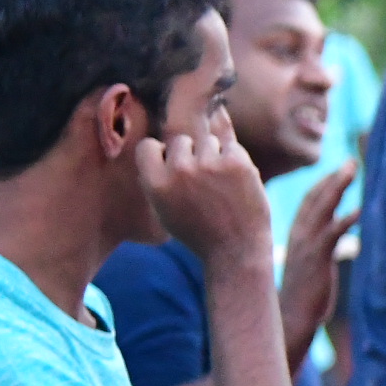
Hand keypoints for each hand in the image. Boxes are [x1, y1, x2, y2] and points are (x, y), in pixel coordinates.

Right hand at [139, 126, 274, 272]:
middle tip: (203, 182)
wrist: (235, 250)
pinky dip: (236, 160)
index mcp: (156, 184)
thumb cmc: (199, 231)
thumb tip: (163, 136)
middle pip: (181, 140)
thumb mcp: (167, 208)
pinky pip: (232, 145)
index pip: (148, 146)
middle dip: (191, 155)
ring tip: (220, 185)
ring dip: (215, 156)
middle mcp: (179, 171)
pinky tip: (237, 183)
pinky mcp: (235, 163)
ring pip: (207, 139)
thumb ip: (161, 173)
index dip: (162, 154)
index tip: (174, 167)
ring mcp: (208, 165)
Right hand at [276, 162, 355, 360]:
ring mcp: (307, 244)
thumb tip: (330, 245)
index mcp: (296, 235)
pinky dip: (346, 220)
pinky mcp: (317, 258)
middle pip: (317, 197)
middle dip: (334, 177)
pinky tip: (360, 210)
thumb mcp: (308, 267)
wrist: (290, 320)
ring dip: (338, 186)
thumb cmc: (301, 297)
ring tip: (353, 169)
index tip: (339, 169)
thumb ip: (317, 251)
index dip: (324, 184)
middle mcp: (300, 234)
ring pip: (323, 207)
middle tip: (351, 160)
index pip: (310, 202)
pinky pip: (332, 233)